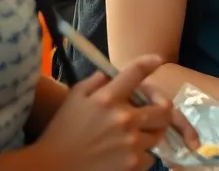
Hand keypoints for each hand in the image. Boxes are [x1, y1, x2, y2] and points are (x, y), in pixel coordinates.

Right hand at [34, 54, 178, 170]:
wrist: (50, 167)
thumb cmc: (61, 132)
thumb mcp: (73, 99)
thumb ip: (95, 82)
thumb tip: (112, 74)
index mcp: (108, 99)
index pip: (137, 72)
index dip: (150, 62)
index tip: (157, 60)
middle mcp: (124, 118)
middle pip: (165, 109)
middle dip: (160, 109)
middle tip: (153, 112)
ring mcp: (131, 142)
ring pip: (157, 135)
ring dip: (148, 134)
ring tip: (133, 136)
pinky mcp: (132, 164)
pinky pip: (149, 157)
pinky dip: (141, 156)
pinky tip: (126, 154)